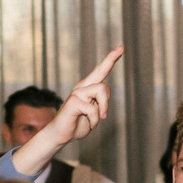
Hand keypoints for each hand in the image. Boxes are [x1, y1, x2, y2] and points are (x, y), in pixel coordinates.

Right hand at [14, 46, 123, 174]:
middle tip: (110, 88)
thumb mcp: (95, 114)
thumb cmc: (78, 124)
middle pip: (101, 72)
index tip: (121, 48)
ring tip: (97, 119)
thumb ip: (101, 105)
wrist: (61, 134)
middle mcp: (82, 87)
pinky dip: (94, 121)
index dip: (111, 59)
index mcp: (88, 88)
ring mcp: (77, 93)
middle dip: (110, 69)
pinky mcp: (74, 101)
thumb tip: (104, 97)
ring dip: (103, 109)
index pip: (101, 71)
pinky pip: (94, 109)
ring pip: (102, 90)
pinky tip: (88, 124)